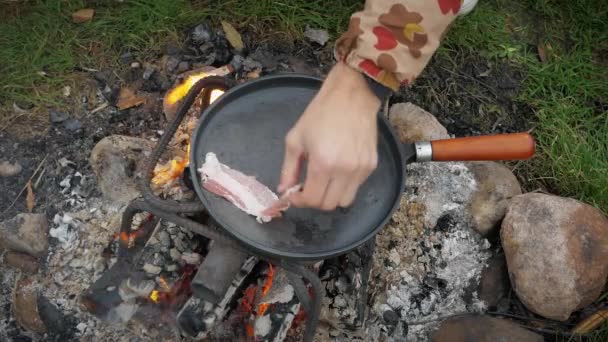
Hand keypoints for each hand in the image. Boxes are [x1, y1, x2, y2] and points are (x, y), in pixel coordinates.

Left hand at [277, 62, 380, 209]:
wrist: (351, 96)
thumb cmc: (320, 114)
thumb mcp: (295, 140)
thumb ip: (288, 170)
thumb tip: (284, 191)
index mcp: (323, 163)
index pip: (312, 199)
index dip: (300, 202)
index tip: (294, 195)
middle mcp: (344, 170)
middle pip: (329, 205)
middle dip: (314, 201)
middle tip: (308, 188)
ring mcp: (361, 169)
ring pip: (345, 201)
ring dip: (331, 196)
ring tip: (324, 181)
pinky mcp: (371, 165)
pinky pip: (356, 187)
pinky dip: (344, 185)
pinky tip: (338, 169)